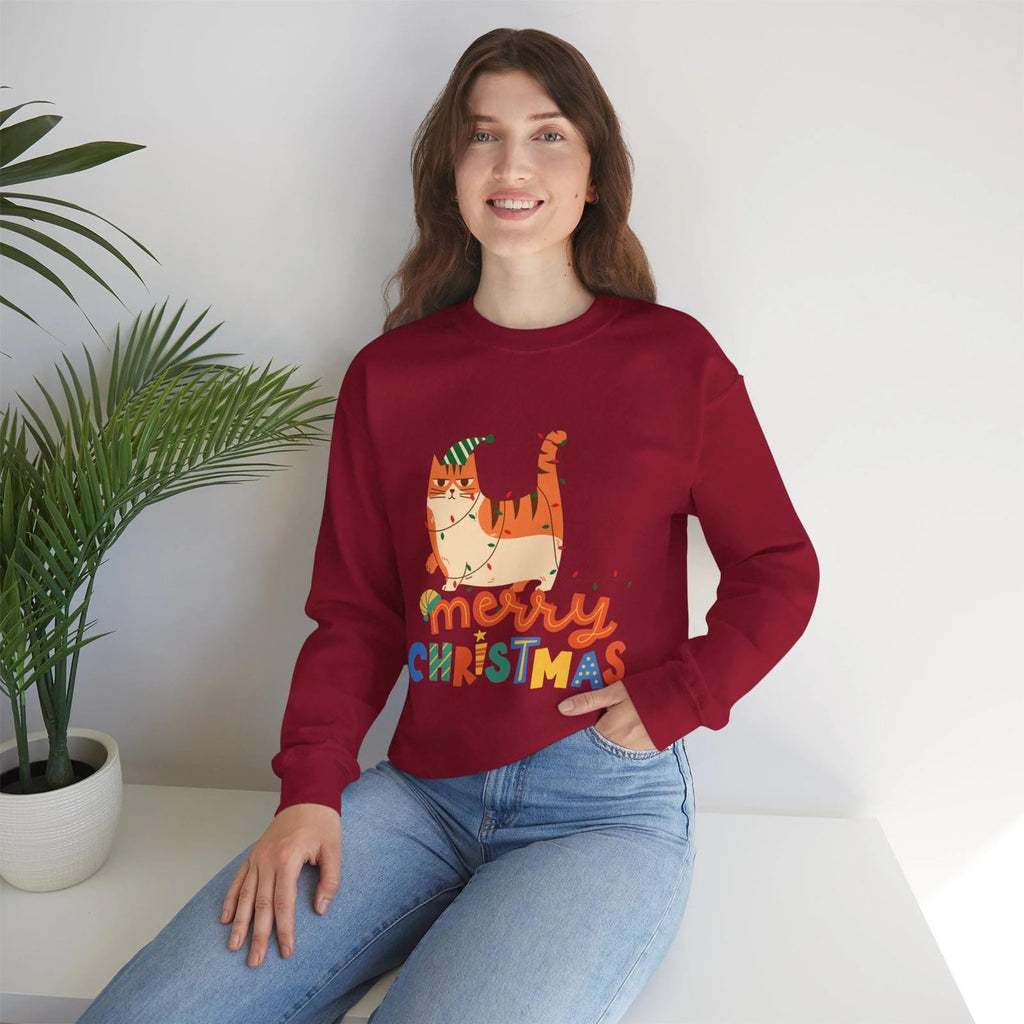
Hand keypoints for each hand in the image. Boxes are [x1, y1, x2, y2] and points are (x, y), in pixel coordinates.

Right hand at [221, 802, 340, 967]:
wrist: (307, 796)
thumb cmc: (322, 822)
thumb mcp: (334, 849)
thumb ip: (330, 880)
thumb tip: (320, 909)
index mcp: (288, 858)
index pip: (284, 902)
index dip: (284, 929)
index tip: (285, 951)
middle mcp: (268, 859)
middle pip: (260, 904)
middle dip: (257, 935)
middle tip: (254, 962)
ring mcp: (258, 857)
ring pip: (245, 895)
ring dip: (239, 922)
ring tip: (234, 946)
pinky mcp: (254, 854)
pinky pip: (238, 879)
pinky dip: (230, 899)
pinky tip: (225, 918)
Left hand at [557, 681, 657, 750]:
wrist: (683, 696)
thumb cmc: (646, 691)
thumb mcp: (615, 692)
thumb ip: (589, 701)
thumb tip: (562, 709)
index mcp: (609, 731)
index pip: (586, 732)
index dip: (586, 720)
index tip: (588, 712)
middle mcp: (620, 745)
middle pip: (601, 738)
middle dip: (601, 725)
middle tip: (610, 709)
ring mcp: (637, 749)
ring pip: (616, 742)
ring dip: (616, 731)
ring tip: (626, 713)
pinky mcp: (650, 748)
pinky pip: (632, 744)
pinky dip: (630, 734)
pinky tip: (637, 720)